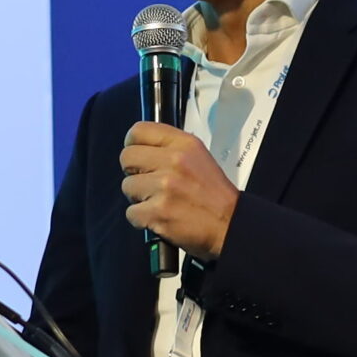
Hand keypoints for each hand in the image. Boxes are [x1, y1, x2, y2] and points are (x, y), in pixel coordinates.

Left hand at [120, 122, 238, 258]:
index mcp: (185, 145)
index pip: (139, 131)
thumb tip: (141, 149)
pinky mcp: (157, 211)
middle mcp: (174, 161)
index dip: (132, 144)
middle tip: (149, 183)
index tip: (137, 156)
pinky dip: (142, 219)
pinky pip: (131, 213)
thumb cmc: (214, 196)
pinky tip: (160, 217)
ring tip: (160, 202)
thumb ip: (171, 149)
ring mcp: (164, 186)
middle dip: (134, 173)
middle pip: (126, 158)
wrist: (230, 225)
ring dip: (139, 198)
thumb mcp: (199, 158)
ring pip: (127, 186)